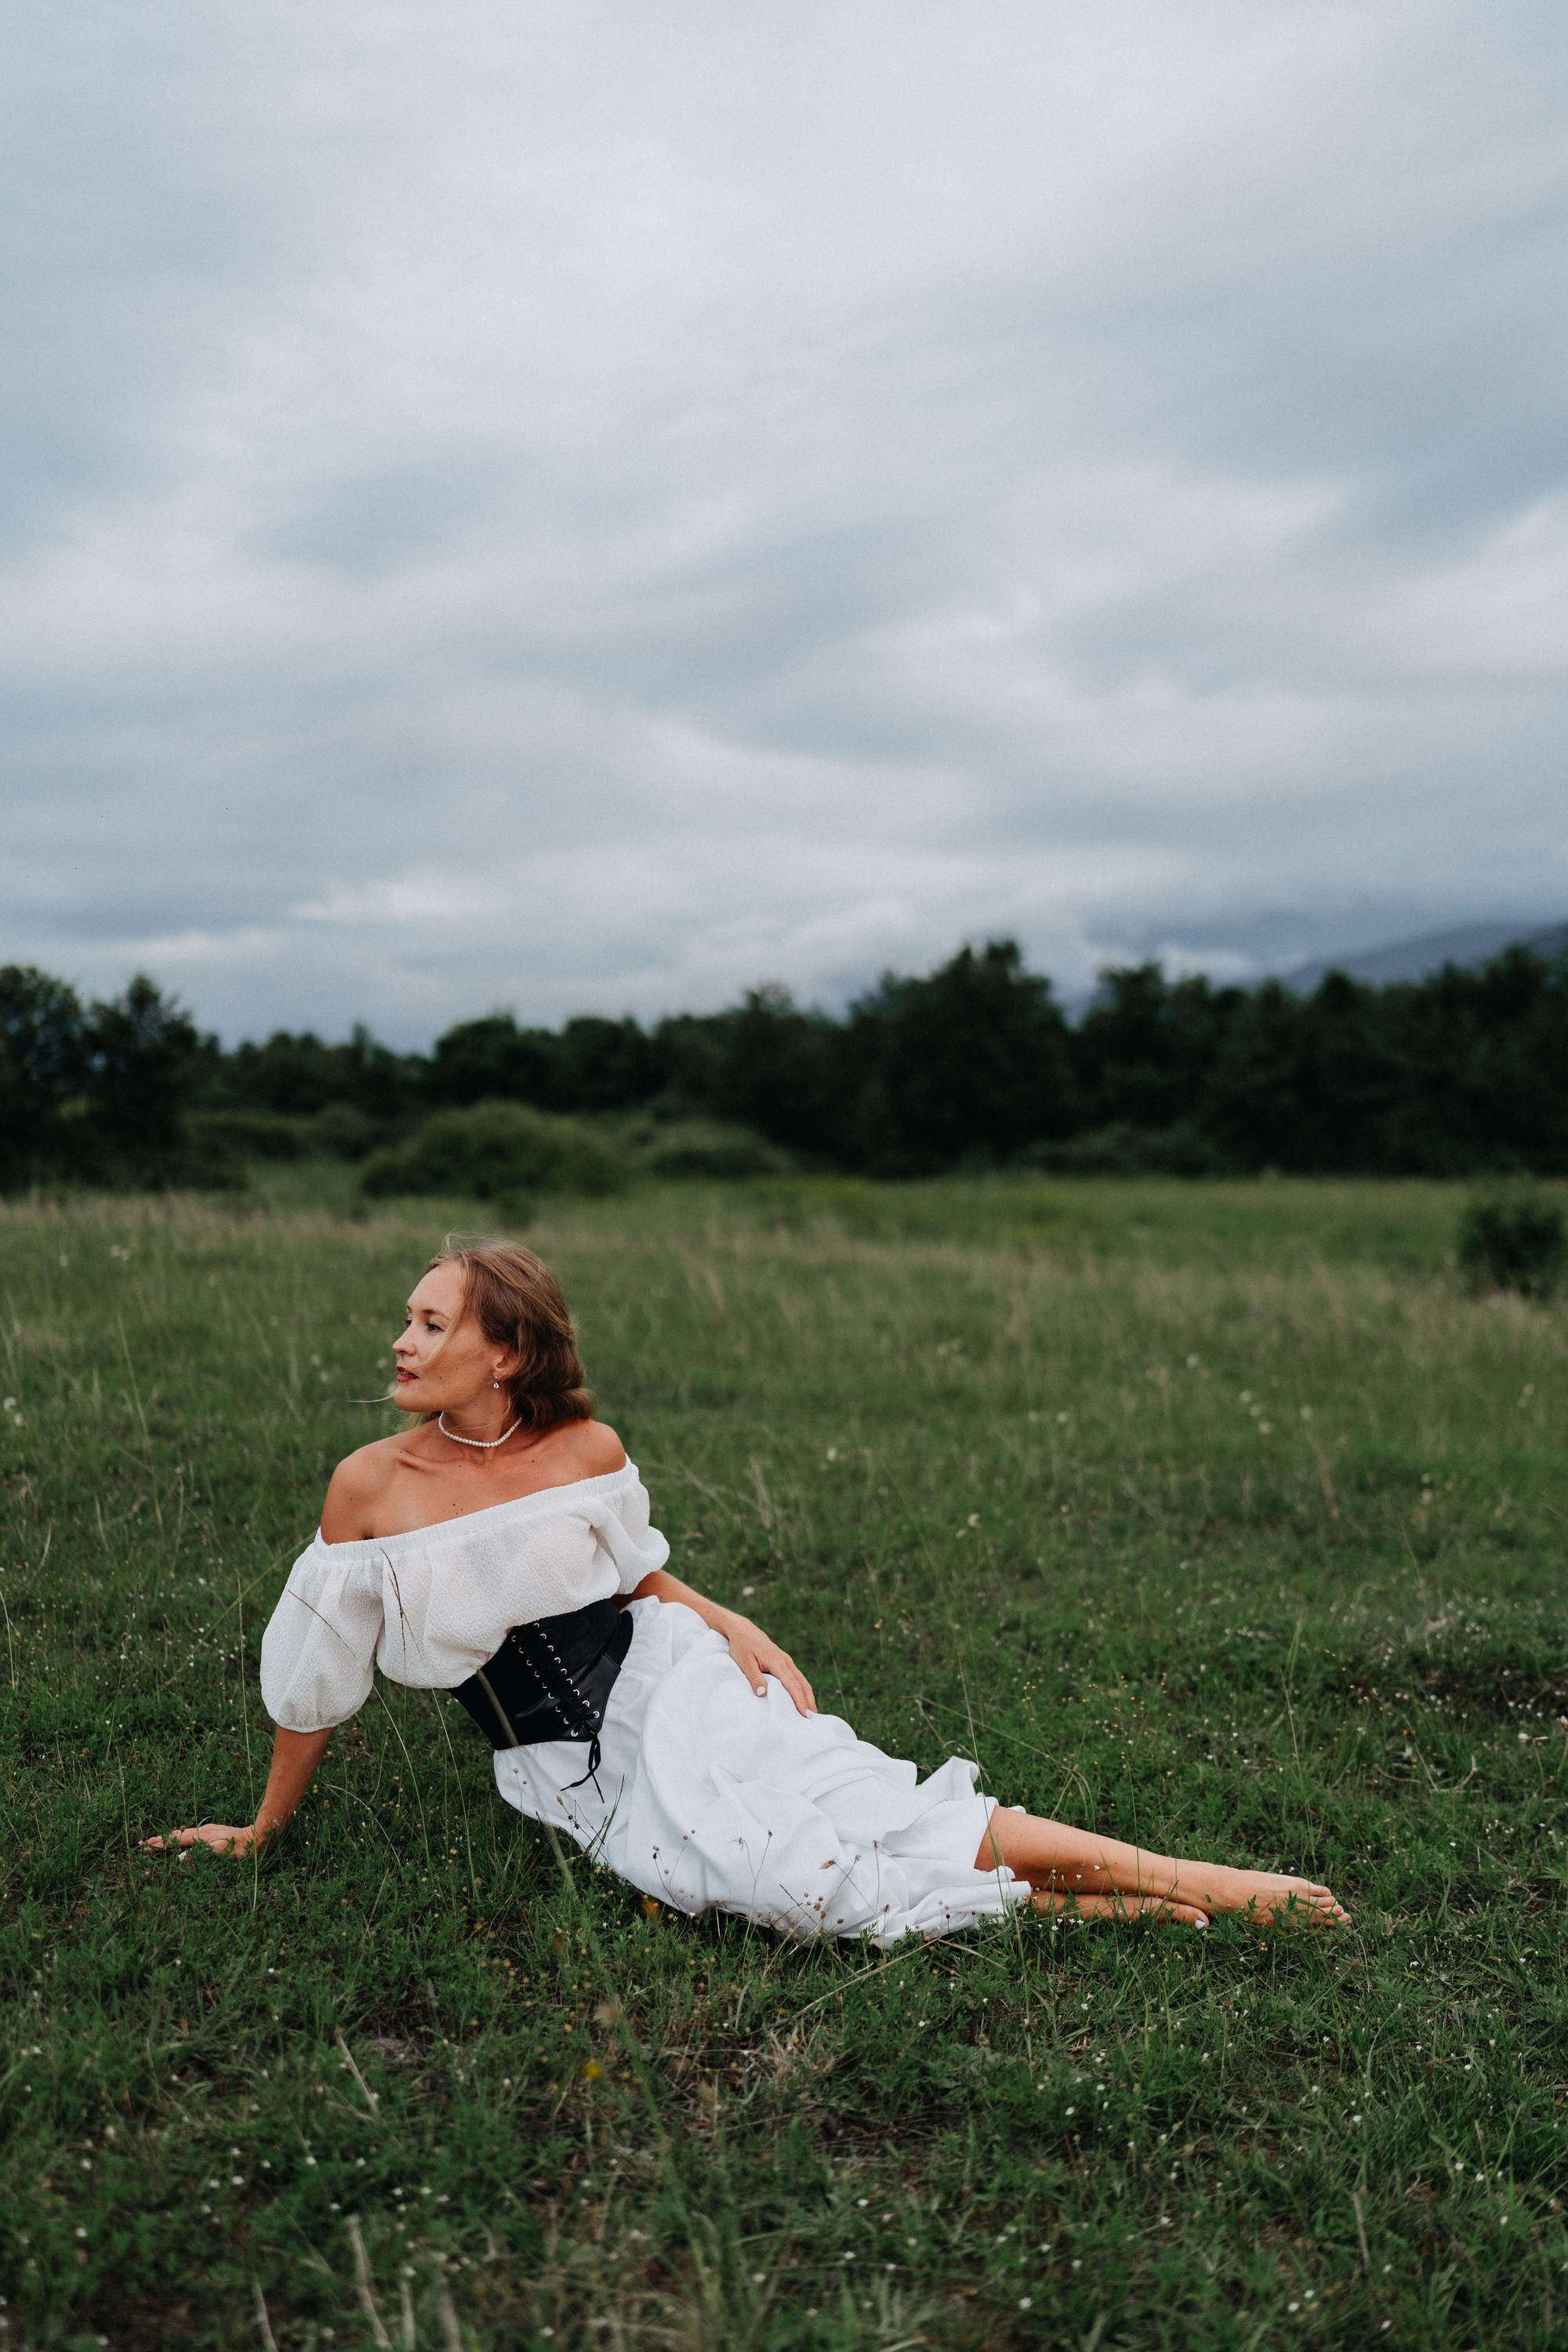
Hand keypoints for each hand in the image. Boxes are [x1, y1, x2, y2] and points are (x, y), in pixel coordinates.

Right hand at [142, 1822, 260, 1858]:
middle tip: (143, 1845)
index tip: (145, 1847)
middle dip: (160, 1840)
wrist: (259, 1838)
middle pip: (176, 1835)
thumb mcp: (221, 1852)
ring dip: (168, 1840)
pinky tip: (178, 1845)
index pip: (175, 1840)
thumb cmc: (242, 1848)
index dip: (159, 1844)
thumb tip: (181, 1857)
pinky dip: (179, 1841)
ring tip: (155, 1845)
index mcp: (202, 1835)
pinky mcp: (213, 1835)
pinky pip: (190, 1837)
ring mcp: (208, 1833)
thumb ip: (202, 1853)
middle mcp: (203, 1832)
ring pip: (183, 1836)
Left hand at [716, 1614, 815, 1715]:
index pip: (793, 1685)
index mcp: (778, 1662)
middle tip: (813, 1719)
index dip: (800, 1701)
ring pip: (802, 1680)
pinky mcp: (784, 1662)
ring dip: (807, 1696)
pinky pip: (797, 1677)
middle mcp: (786, 1662)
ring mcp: (786, 1661)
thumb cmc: (742, 1646)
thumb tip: (762, 1694)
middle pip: (803, 1684)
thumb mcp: (745, 1663)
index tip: (806, 1715)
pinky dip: (802, 1689)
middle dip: (809, 1701)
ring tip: (810, 1712)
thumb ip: (754, 1678)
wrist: (743, 1630)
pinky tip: (801, 1698)